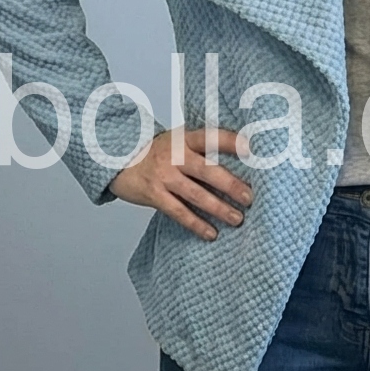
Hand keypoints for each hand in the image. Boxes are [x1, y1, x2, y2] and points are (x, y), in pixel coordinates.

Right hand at [108, 128, 253, 241]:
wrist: (118, 158)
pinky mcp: (154, 194)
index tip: (251, 148)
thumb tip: (240, 162)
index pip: (211, 137)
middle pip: (207, 170)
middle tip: (249, 198)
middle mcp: (175, 155)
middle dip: (230, 185)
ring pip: (195, 194)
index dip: (231, 141)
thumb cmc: (157, 152)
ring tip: (237, 219)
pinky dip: (196, 224)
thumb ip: (201, 148)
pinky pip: (178, 211)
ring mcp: (163, 175)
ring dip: (218, 208)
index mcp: (184, 138)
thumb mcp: (178, 141)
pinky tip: (211, 233)